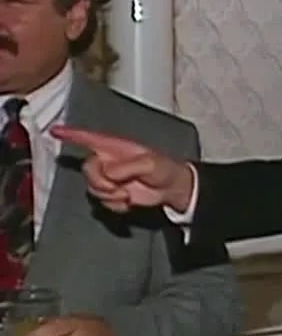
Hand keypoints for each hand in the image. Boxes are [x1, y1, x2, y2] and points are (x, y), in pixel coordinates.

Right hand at [51, 126, 194, 212]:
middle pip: (88, 169)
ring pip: (93, 188)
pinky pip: (102, 202)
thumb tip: (109, 173)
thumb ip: (127, 166)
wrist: (172, 189)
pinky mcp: (113, 194)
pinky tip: (128, 202)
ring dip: (108, 195)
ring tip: (127, 195)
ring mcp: (109, 179)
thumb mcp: (150, 162)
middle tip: (116, 188)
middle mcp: (108, 161)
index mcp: (115, 147)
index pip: (89, 138)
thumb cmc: (164, 168)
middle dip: (99, 181)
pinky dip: (115, 205)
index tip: (55, 130)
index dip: (71, 134)